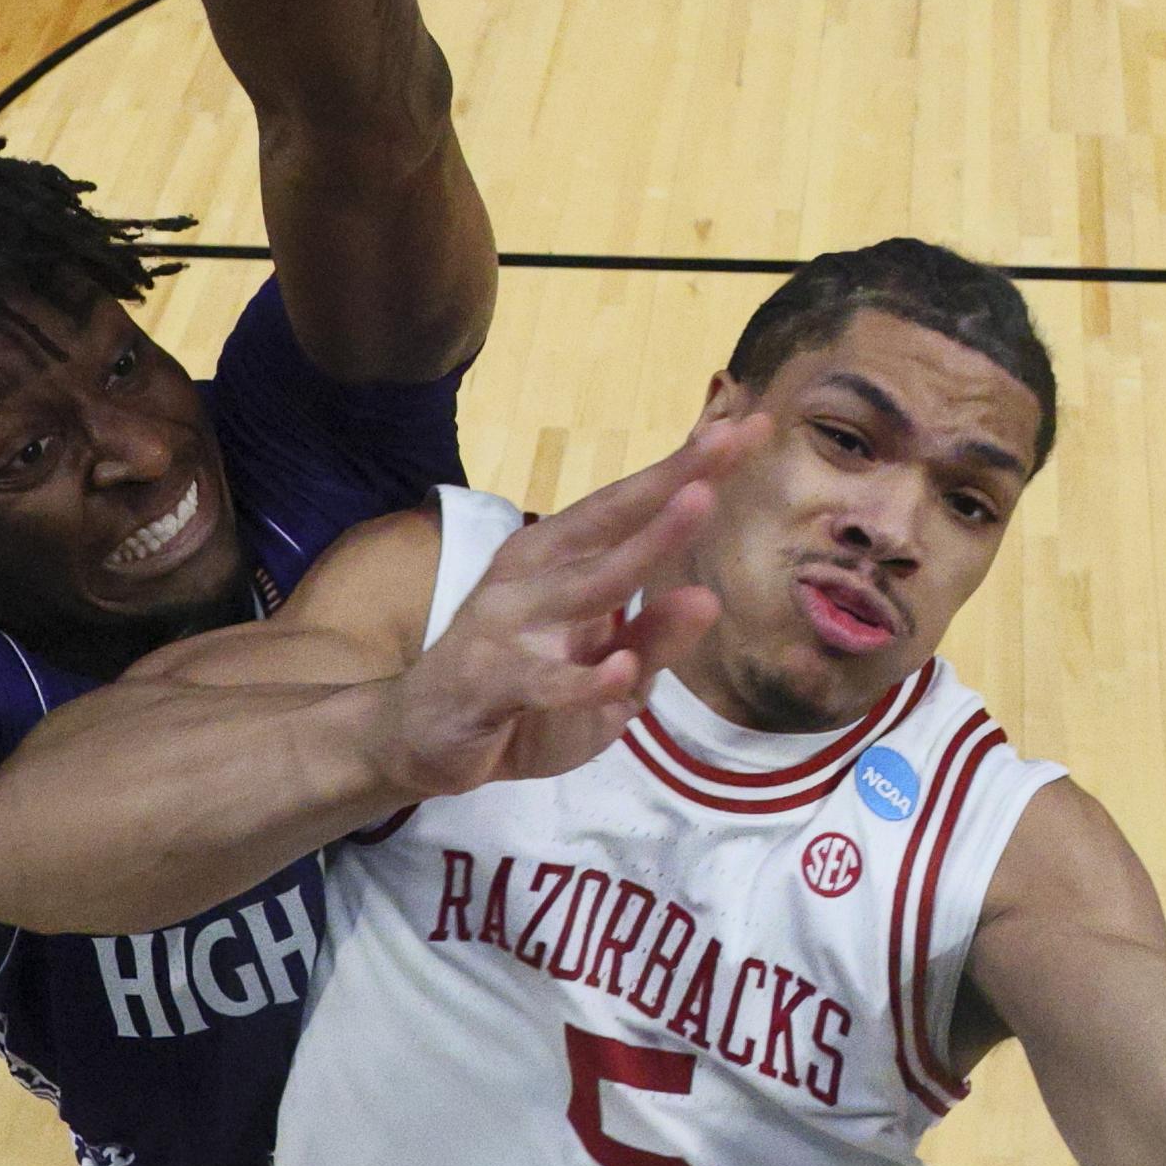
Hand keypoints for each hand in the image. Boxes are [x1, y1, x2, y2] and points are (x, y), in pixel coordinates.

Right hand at [365, 421, 759, 797]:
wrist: (419, 739)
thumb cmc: (519, 691)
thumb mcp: (605, 673)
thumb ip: (653, 639)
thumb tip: (708, 599)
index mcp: (557, 559)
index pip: (628, 505)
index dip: (685, 467)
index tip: (746, 427)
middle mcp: (533, 576)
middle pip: (614, 520)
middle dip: (676, 477)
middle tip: (734, 438)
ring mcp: (509, 626)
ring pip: (588, 584)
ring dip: (646, 545)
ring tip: (698, 503)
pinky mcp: (491, 683)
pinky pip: (543, 682)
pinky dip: (579, 679)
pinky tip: (617, 671)